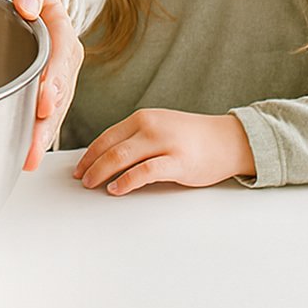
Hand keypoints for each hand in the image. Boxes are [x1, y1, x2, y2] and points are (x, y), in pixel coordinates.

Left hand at [0, 0, 82, 170]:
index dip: (54, 81)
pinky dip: (36, 132)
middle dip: (47, 122)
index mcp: (62, 27)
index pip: (62, 57)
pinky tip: (24, 153)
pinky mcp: (46, 86)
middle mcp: (66, 55)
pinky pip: (45, 112)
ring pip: (55, 109)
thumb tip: (28, 5)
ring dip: (42, 135)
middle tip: (32, 146)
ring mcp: (58, 74)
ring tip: (28, 159)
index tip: (44, 102)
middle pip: (61, 91)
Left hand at [73, 109, 255, 193]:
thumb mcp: (160, 128)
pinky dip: (126, 181)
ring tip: (92, 184)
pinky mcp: (177, 161)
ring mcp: (164, 143)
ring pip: (122, 157)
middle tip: (81, 179)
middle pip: (111, 147)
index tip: (79, 167)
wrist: (228, 139)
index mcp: (143, 118)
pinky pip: (145, 172)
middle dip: (91, 165)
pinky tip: (116, 189)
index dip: (90, 154)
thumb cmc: (192, 138)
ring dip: (102, 173)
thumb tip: (109, 158)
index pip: (107, 136)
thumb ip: (137, 139)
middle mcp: (150, 126)